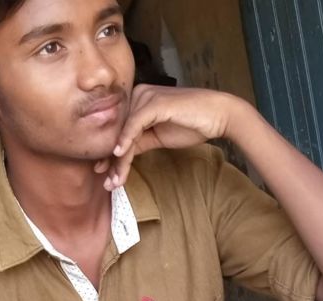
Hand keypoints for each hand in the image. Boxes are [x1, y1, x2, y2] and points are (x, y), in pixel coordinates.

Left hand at [95, 84, 242, 188]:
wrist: (218, 116)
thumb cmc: (192, 124)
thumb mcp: (159, 136)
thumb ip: (140, 142)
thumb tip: (121, 155)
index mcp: (138, 100)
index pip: (120, 131)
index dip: (111, 155)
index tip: (105, 175)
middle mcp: (139, 95)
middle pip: (120, 132)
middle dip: (113, 161)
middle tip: (107, 183)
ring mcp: (146, 97)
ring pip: (125, 132)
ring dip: (119, 159)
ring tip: (114, 180)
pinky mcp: (155, 102)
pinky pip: (135, 124)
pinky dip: (126, 140)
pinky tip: (120, 155)